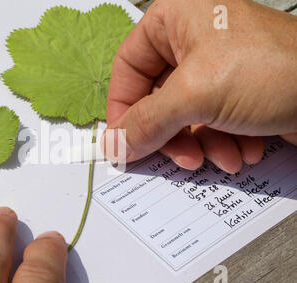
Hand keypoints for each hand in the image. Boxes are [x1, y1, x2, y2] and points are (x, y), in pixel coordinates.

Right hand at [104, 0, 296, 172]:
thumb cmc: (272, 70)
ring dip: (200, 145)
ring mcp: (214, 67)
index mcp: (174, 20)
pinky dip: (221, 142)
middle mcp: (191, 41)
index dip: (123, 109)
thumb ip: (147, 122)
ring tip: (222, 156)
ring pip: (182, 117)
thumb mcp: (196, 94)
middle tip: (181, 158)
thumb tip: (114, 144)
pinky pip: (208, 123)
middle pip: (156, 99)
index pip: (128, 69)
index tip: (125, 143)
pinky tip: (244, 150)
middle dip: (171, 136)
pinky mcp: (234, 92)